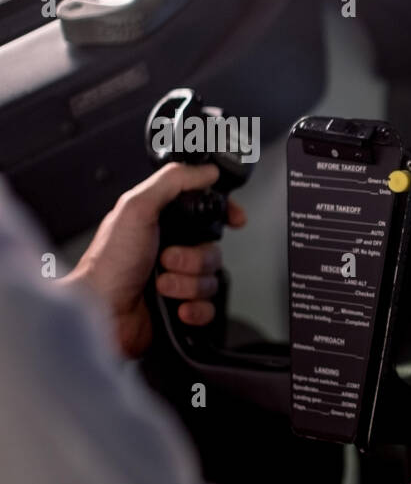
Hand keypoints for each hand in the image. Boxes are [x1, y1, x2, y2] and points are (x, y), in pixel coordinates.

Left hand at [65, 163, 246, 358]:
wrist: (102, 312)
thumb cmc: (108, 263)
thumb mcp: (137, 208)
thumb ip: (172, 182)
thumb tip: (205, 171)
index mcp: (161, 224)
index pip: (206, 213)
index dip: (225, 215)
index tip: (235, 220)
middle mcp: (171, 251)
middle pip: (213, 249)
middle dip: (193, 258)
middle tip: (167, 258)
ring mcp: (177, 280)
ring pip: (211, 279)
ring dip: (188, 284)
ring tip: (161, 284)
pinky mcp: (181, 307)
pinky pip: (210, 307)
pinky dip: (195, 308)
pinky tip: (176, 306)